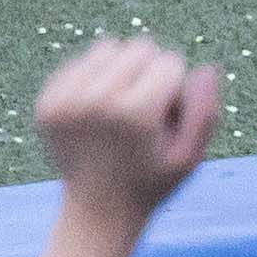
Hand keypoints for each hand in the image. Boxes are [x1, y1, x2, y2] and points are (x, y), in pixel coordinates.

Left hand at [33, 39, 217, 227]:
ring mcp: (66, 98)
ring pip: (108, 47)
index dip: (178, 86)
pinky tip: (99, 109)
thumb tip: (208, 67)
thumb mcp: (190, 156)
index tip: (171, 115)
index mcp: (135, 113)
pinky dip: (95, 78)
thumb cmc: (153, 183)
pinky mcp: (48, 99)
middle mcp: (96, 100)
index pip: (170, 61)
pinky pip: (80, 63)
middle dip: (152, 70)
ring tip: (125, 103)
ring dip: (123, 68)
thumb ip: (204, 113)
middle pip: (138, 48)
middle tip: (149, 106)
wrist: (98, 209)